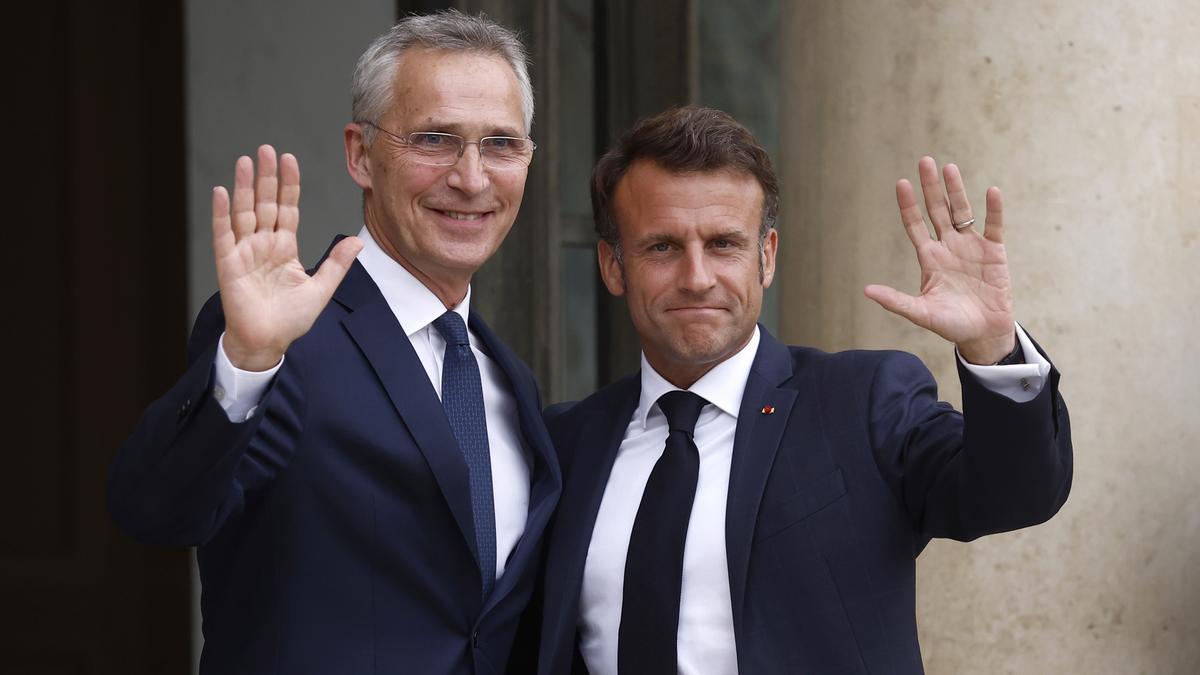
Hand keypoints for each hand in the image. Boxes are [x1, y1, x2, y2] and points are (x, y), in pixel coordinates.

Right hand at [212, 145, 362, 370]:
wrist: (268, 343)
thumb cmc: (290, 319)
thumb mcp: (321, 289)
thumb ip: (337, 264)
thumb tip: (358, 241)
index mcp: (285, 248)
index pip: (287, 208)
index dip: (288, 185)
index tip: (289, 159)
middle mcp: (264, 244)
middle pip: (265, 203)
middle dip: (267, 177)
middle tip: (267, 149)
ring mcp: (245, 252)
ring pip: (245, 212)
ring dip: (244, 186)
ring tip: (246, 161)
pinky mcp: (229, 264)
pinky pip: (224, 234)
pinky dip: (222, 214)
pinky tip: (223, 192)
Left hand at [864, 156, 1014, 364]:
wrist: (983, 334)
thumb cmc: (950, 324)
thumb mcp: (921, 312)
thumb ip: (896, 301)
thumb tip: (866, 290)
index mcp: (929, 257)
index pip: (915, 225)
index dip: (908, 205)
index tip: (901, 184)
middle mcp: (948, 246)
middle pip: (937, 210)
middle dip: (931, 188)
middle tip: (924, 161)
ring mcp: (971, 246)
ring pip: (962, 212)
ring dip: (956, 190)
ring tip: (949, 168)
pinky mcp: (994, 252)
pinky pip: (993, 226)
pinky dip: (993, 210)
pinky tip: (991, 191)